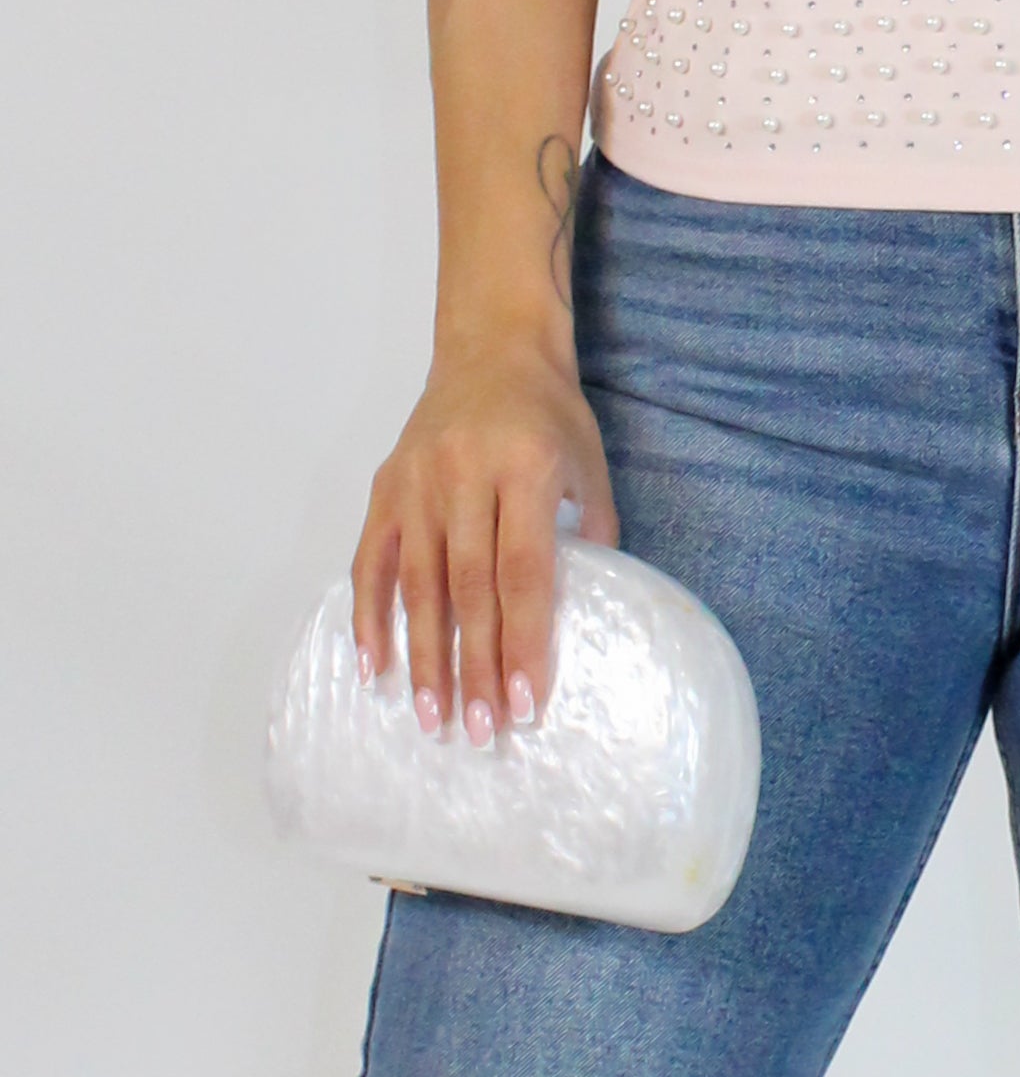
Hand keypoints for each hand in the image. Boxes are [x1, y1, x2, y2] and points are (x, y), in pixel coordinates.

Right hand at [350, 337, 619, 745]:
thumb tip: (588, 615)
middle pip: (469, 587)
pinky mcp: (386, 484)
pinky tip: (375, 666)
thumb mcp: (589, 462)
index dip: (524, 641)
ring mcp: (418, 480)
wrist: (492, 345)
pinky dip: (369, 616)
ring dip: (424, 656)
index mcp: (526, 468)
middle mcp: (466, 474)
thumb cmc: (550, 412)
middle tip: (480, 731)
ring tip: (433, 716)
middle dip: (475, 666)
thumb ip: (592, 533)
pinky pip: (371, 559)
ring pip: (418, 583)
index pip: (524, 572)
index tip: (527, 703)